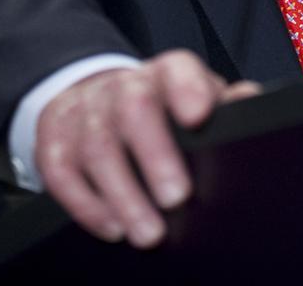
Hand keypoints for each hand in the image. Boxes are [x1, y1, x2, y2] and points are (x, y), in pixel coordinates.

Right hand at [34, 49, 258, 247]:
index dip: (187, 88)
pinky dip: (86, 204)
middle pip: (134, 109)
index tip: (198, 117)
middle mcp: (122, 86)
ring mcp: (84, 110)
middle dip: (155, 155)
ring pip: (97, 146)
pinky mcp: (53, 138)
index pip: (176, 69)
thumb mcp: (196, 100)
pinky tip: (112, 227)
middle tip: (177, 198)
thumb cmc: (160, 108)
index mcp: (164, 74)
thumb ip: (225, 104)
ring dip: (123, 195)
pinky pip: (60, 171)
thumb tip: (249, 102)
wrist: (96, 98)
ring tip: (148, 233)